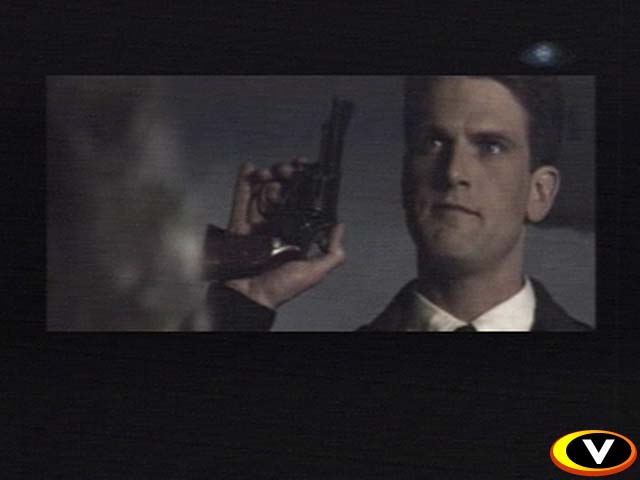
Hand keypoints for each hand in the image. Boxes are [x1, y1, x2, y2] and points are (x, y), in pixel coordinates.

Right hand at [223, 160, 345, 308]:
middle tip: (286, 170)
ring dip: (265, 177)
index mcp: (294, 234)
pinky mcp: (238, 225)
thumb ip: (332, 253)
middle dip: (284, 176)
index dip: (303, 184)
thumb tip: (340, 227)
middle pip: (280, 192)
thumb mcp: (314, 271)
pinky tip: (249, 168)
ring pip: (261, 192)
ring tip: (268, 172)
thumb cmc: (281, 288)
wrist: (251, 297)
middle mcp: (276, 226)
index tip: (305, 169)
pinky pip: (239, 201)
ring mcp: (256, 224)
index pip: (300, 202)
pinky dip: (242, 183)